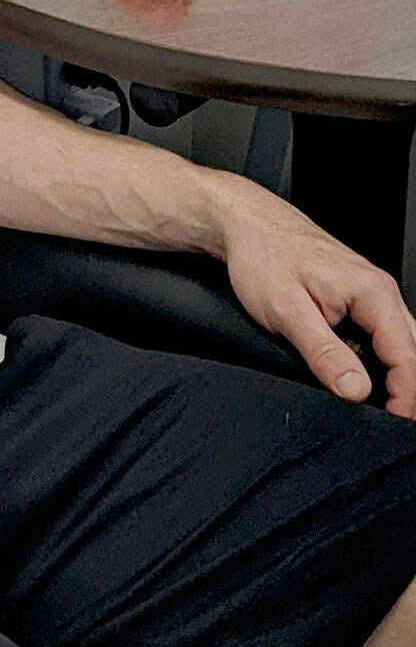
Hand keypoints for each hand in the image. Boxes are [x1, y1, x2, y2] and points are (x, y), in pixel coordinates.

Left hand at [213, 175, 415, 415]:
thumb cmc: (262, 256)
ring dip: (396, 374)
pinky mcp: (358, 295)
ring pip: (401, 342)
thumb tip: (356, 391)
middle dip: (407, 390)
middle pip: (413, 351)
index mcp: (373, 292)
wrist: (246, 224)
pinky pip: (383, 332)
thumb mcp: (287, 313)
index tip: (392, 422)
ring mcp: (371, 291)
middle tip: (388, 419)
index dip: (405, 398)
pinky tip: (364, 373)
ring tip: (381, 404)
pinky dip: (381, 357)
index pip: (408, 358)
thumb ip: (324, 354)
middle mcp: (379, 289)